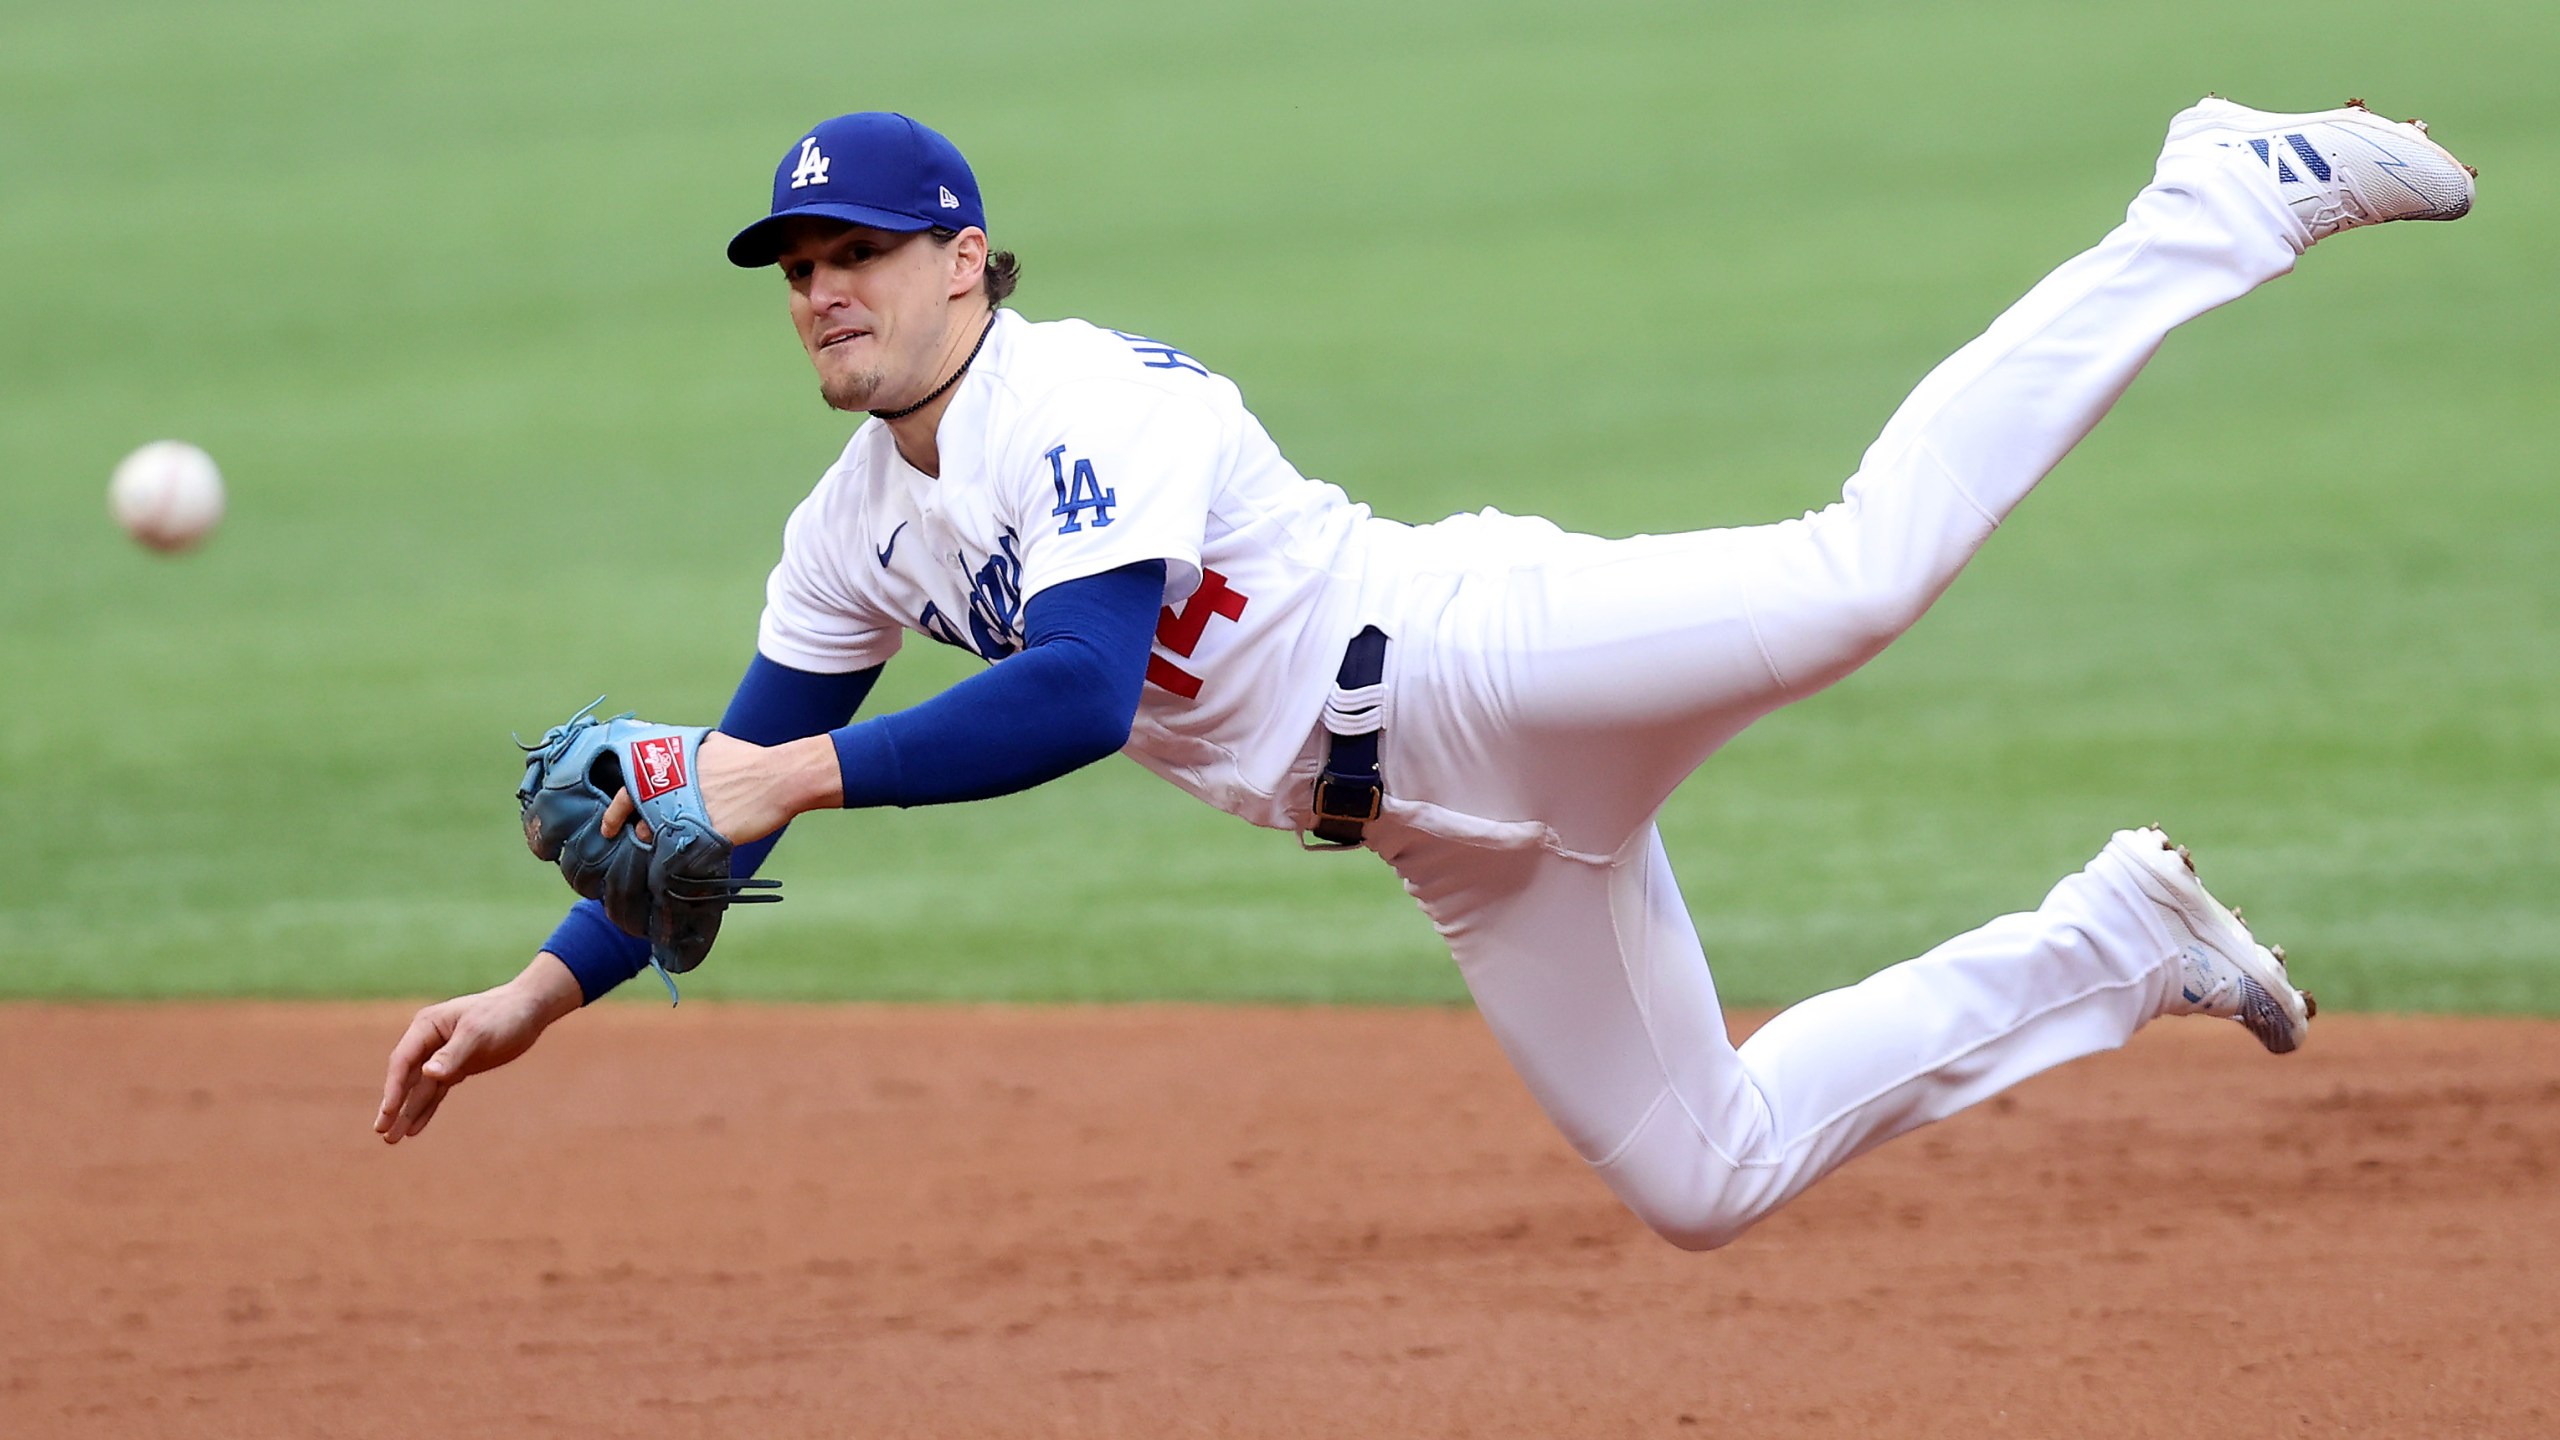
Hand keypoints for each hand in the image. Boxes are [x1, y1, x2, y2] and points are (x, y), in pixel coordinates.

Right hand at [374, 954, 583, 1143]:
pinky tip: (414, 1128)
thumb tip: (428, 1073)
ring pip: (419, 1089)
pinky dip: (425, 1109)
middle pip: (405, 1078)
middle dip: (394, 1105)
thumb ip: (453, 1054)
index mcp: (426, 1027)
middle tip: (381, 1132)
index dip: (394, 1088)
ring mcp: (441, 1056)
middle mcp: (428, 1042)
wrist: (528, 1011)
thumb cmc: (502, 1015)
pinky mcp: (456, 1068)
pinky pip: (435, 1092)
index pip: (403, 1061)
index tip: (387, 1112)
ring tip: (391, 1139)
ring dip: (407, 1112)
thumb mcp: (478, 1033)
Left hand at [599, 731, 840, 847]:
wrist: (779, 778)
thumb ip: (680, 752)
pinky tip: (683, 856)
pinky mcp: (705, 830)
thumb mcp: (708, 745)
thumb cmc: (747, 761)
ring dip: (656, 840)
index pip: (628, 788)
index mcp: (670, 763)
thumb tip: (662, 748)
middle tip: (621, 838)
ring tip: (666, 841)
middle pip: (637, 814)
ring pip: (657, 834)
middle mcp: (672, 785)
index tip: (610, 825)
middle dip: (625, 827)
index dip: (615, 810)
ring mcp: (687, 808)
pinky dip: (678, 856)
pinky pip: (682, 850)